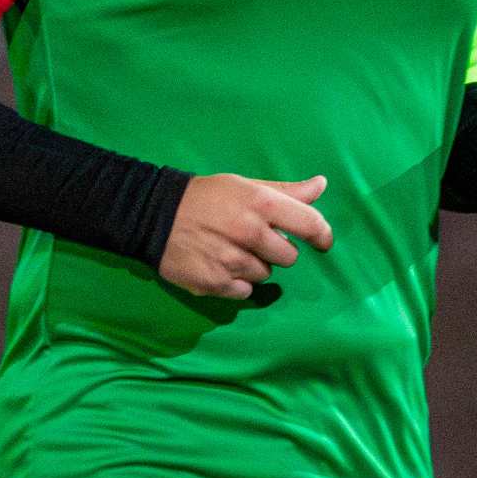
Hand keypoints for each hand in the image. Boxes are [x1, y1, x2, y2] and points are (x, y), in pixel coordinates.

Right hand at [159, 173, 333, 298]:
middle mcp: (249, 232)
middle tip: (254, 237)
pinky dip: (237, 282)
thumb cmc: (206, 197)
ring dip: (254, 265)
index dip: (322, 235)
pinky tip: (220, 264)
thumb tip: (321, 185)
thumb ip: (286, 191)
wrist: (154, 215)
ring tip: (231, 248)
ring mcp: (232, 260)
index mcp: (261, 203)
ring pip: (266, 275)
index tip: (322, 242)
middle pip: (289, 257)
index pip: (310, 224)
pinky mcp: (216, 283)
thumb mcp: (245, 186)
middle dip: (277, 249)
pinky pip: (245, 292)